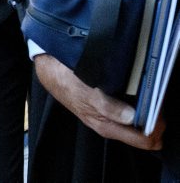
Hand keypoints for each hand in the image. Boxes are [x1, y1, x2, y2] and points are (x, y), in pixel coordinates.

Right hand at [34, 54, 164, 149]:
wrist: (51, 71)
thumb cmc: (67, 82)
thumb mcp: (86, 93)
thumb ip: (108, 107)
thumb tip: (132, 118)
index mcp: (107, 126)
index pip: (146, 140)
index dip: (157, 125)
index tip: (159, 108)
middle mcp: (112, 124)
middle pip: (147, 132)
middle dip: (156, 116)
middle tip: (157, 96)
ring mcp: (113, 116)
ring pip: (143, 120)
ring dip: (149, 108)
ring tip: (150, 91)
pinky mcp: (111, 105)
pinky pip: (135, 109)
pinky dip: (142, 101)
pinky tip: (140, 89)